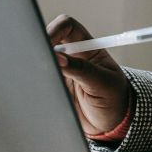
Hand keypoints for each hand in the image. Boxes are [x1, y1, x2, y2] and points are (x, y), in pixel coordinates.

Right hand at [47, 15, 130, 135]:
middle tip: (37, 61)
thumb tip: (57, 57)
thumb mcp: (102, 83)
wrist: (112, 124)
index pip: (67, 26)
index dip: (55, 29)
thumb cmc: (115, 99)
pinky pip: (39, 80)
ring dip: (38, 67)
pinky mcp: (53, 87)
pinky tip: (43, 91)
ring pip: (40, 61)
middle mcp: (71, 56)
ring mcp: (60, 71)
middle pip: (47, 39)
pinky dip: (36, 83)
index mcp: (87, 47)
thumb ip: (81, 69)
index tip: (47, 43)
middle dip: (39, 46)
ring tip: (46, 81)